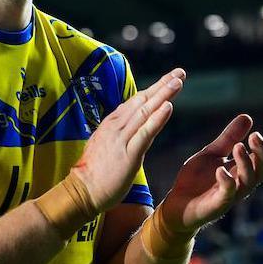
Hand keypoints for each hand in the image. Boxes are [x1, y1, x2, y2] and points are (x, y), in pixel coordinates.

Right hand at [71, 68, 185, 210]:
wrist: (82, 191)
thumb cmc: (94, 172)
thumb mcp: (105, 145)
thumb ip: (117, 133)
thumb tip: (129, 125)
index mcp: (112, 124)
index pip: (136, 101)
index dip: (153, 89)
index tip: (168, 79)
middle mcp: (117, 126)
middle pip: (143, 101)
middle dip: (162, 86)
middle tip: (179, 72)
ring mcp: (122, 138)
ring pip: (146, 111)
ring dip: (163, 95)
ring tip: (177, 82)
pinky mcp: (129, 154)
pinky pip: (145, 133)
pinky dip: (157, 118)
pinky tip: (168, 106)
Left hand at [160, 114, 262, 234]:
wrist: (176, 206)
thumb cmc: (197, 181)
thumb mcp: (213, 153)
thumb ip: (229, 137)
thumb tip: (248, 116)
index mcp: (241, 172)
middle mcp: (240, 185)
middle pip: (261, 172)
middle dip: (262, 155)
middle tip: (256, 137)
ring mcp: (230, 196)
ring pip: (247, 182)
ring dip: (246, 164)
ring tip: (239, 147)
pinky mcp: (215, 206)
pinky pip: (226, 195)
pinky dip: (226, 182)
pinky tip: (221, 170)